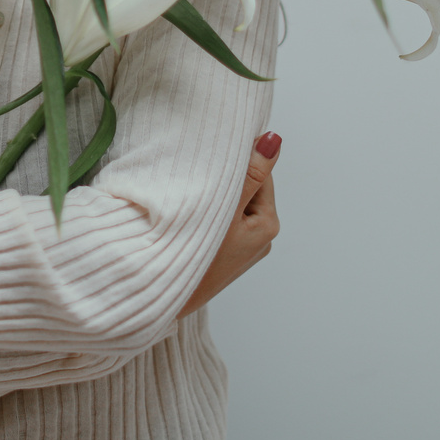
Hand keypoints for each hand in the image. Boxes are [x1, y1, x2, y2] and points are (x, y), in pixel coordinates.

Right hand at [179, 132, 281, 317]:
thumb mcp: (225, 209)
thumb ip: (250, 173)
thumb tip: (275, 140)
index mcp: (268, 225)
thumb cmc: (197, 258)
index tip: (214, 155)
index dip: (238, 162)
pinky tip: (192, 217)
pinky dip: (209, 214)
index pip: (261, 175)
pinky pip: (221, 223)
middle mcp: (261, 238)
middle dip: (225, 181)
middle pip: (247, 190)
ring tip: (193, 198)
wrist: (164, 298)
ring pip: (232, 205)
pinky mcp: (224, 256)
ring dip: (215, 197)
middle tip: (198, 177)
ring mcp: (243, 248)